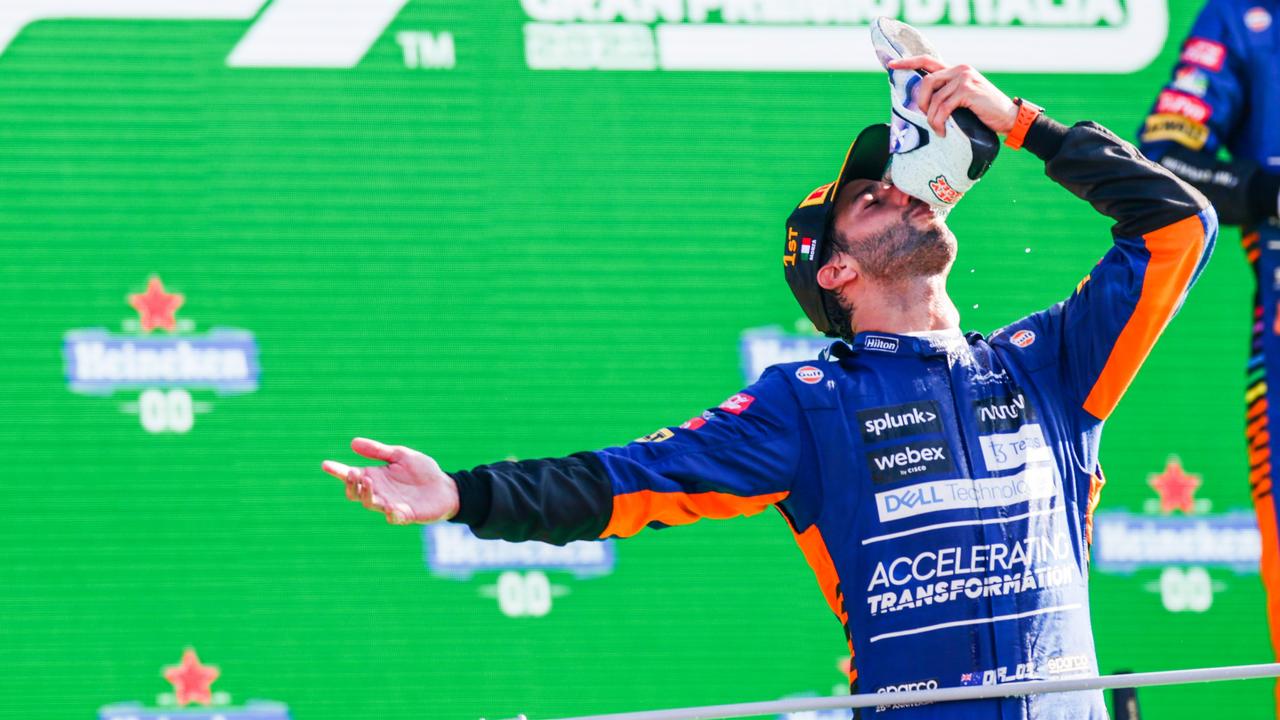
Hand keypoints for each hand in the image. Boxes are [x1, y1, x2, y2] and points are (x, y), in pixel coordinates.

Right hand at [321, 437, 459, 524]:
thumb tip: (353, 442)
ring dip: (367, 494)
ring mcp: (391, 505)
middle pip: (355, 494)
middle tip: (354, 472)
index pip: (351, 476)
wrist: (446, 487)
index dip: (338, 471)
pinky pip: (394, 518)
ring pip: (371, 504)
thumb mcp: (400, 455)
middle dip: (351, 484)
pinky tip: (391, 506)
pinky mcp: (406, 515)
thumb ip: (378, 451)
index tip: (325, 464)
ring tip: (368, 480)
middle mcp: (379, 493)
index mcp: (375, 477)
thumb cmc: (422, 472)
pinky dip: (391, 514)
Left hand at [887, 56, 1017, 136]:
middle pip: (926, 81)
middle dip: (921, 102)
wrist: (1009, 118)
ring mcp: (964, 78)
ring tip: (938, 130)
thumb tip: (922, 105)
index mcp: (956, 70)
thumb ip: (946, 95)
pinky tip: (943, 132)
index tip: (891, 65)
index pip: (927, 60)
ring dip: (932, 118)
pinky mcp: (968, 90)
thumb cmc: (983, 113)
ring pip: (934, 98)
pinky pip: (943, 107)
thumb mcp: (963, 99)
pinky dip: (939, 122)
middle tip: (925, 118)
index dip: (908, 62)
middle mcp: (959, 69)